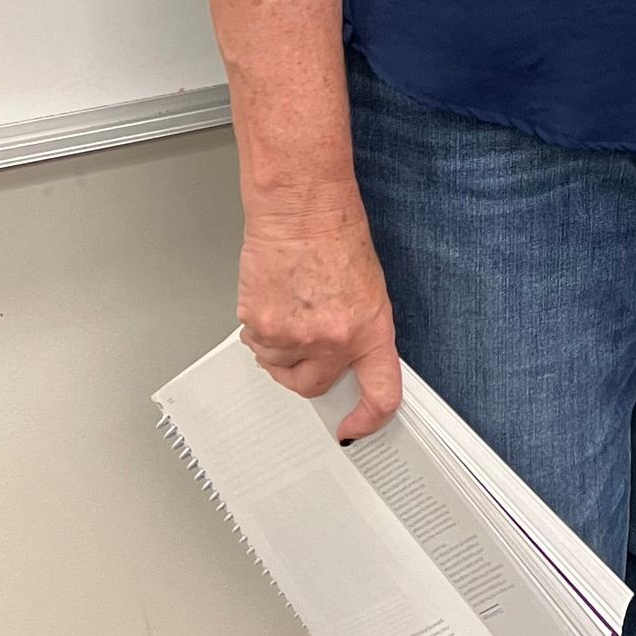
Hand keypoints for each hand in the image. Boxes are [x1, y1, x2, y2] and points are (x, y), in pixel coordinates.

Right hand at [238, 199, 401, 441]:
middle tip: (305, 345)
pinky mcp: (258, 323)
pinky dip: (261, 330)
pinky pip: (256, 343)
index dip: (368, 419)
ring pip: (277, 365)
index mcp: (369, 330)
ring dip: (280, 348)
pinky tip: (273, 297)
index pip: (380, 393)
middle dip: (306, 374)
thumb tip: (343, 360)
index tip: (353, 427)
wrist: (299, 208)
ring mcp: (291, 336)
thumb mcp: (368, 289)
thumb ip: (357, 331)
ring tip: (289, 305)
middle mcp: (331, 341)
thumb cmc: (336, 235)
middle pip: (312, 386)